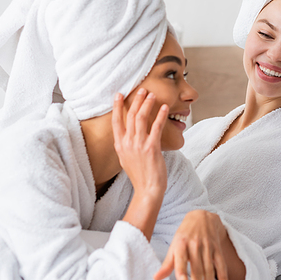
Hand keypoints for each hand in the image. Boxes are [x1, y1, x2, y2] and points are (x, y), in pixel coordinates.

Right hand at [113, 89, 168, 239]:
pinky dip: (160, 115)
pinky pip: (156, 127)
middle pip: (130, 116)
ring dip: (147, 104)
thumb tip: (127, 136)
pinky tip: (164, 108)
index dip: (117, 107)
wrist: (147, 190)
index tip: (119, 95)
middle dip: (136, 101)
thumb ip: (126, 146)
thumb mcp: (126, 159)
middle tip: (141, 90)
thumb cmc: (140, 175)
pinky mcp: (151, 148)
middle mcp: (127, 143)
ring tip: (152, 95)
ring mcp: (138, 145)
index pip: (116, 121)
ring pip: (141, 118)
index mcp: (120, 146)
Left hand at [154, 210, 233, 279]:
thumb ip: (167, 263)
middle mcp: (195, 245)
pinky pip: (221, 264)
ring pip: (209, 269)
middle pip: (197, 269)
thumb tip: (155, 278)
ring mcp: (208, 247)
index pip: (181, 258)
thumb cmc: (185, 234)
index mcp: (181, 243)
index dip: (181, 269)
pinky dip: (223, 276)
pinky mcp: (217, 248)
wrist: (202, 216)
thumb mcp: (174, 245)